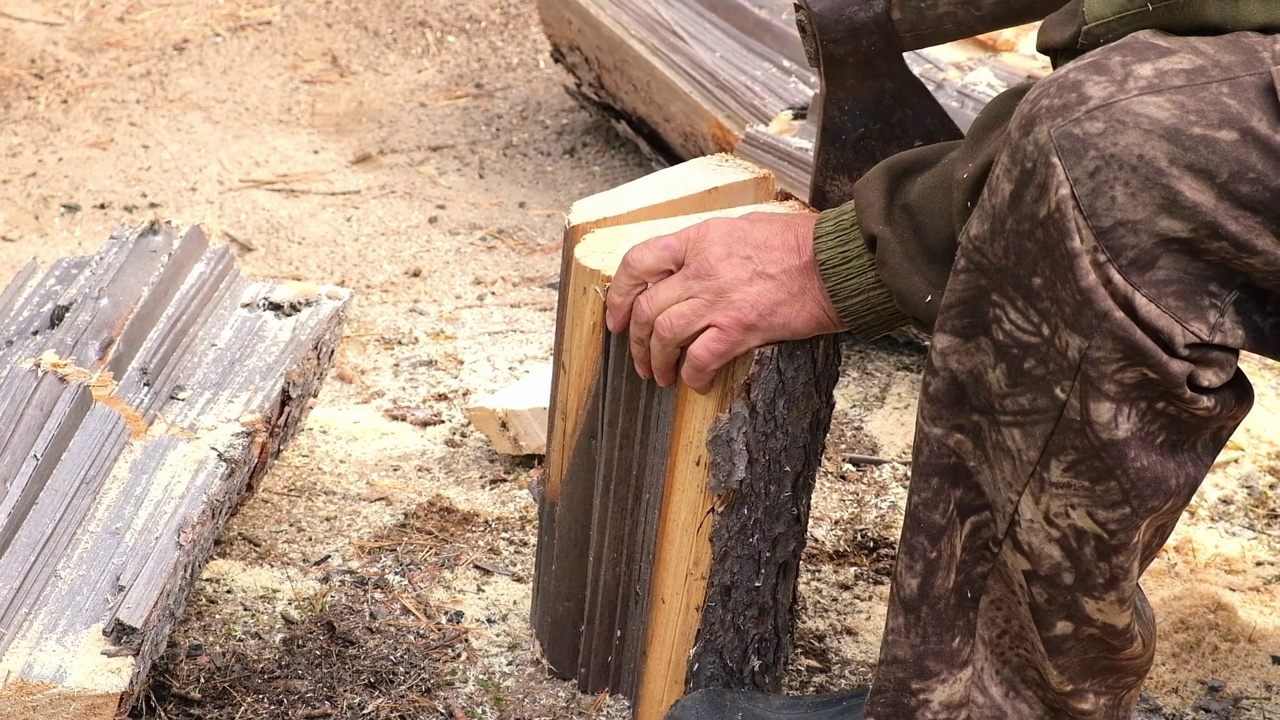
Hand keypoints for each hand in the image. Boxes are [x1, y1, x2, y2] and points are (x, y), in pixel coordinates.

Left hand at [604, 212, 843, 393]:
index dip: (618, 294)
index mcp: (700, 239)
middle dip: (634, 340)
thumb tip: (689, 267)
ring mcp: (719, 299)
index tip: (616, 316)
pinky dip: (692, 375)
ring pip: (664, 335)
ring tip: (661, 376)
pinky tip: (696, 383)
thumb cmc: (800, 245)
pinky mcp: (740, 328)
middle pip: (646, 308)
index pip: (638, 262)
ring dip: (657, 361)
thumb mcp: (744, 227)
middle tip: (639, 358)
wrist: (836, 264)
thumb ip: (711, 247)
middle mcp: (702, 269)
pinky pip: (700, 358)